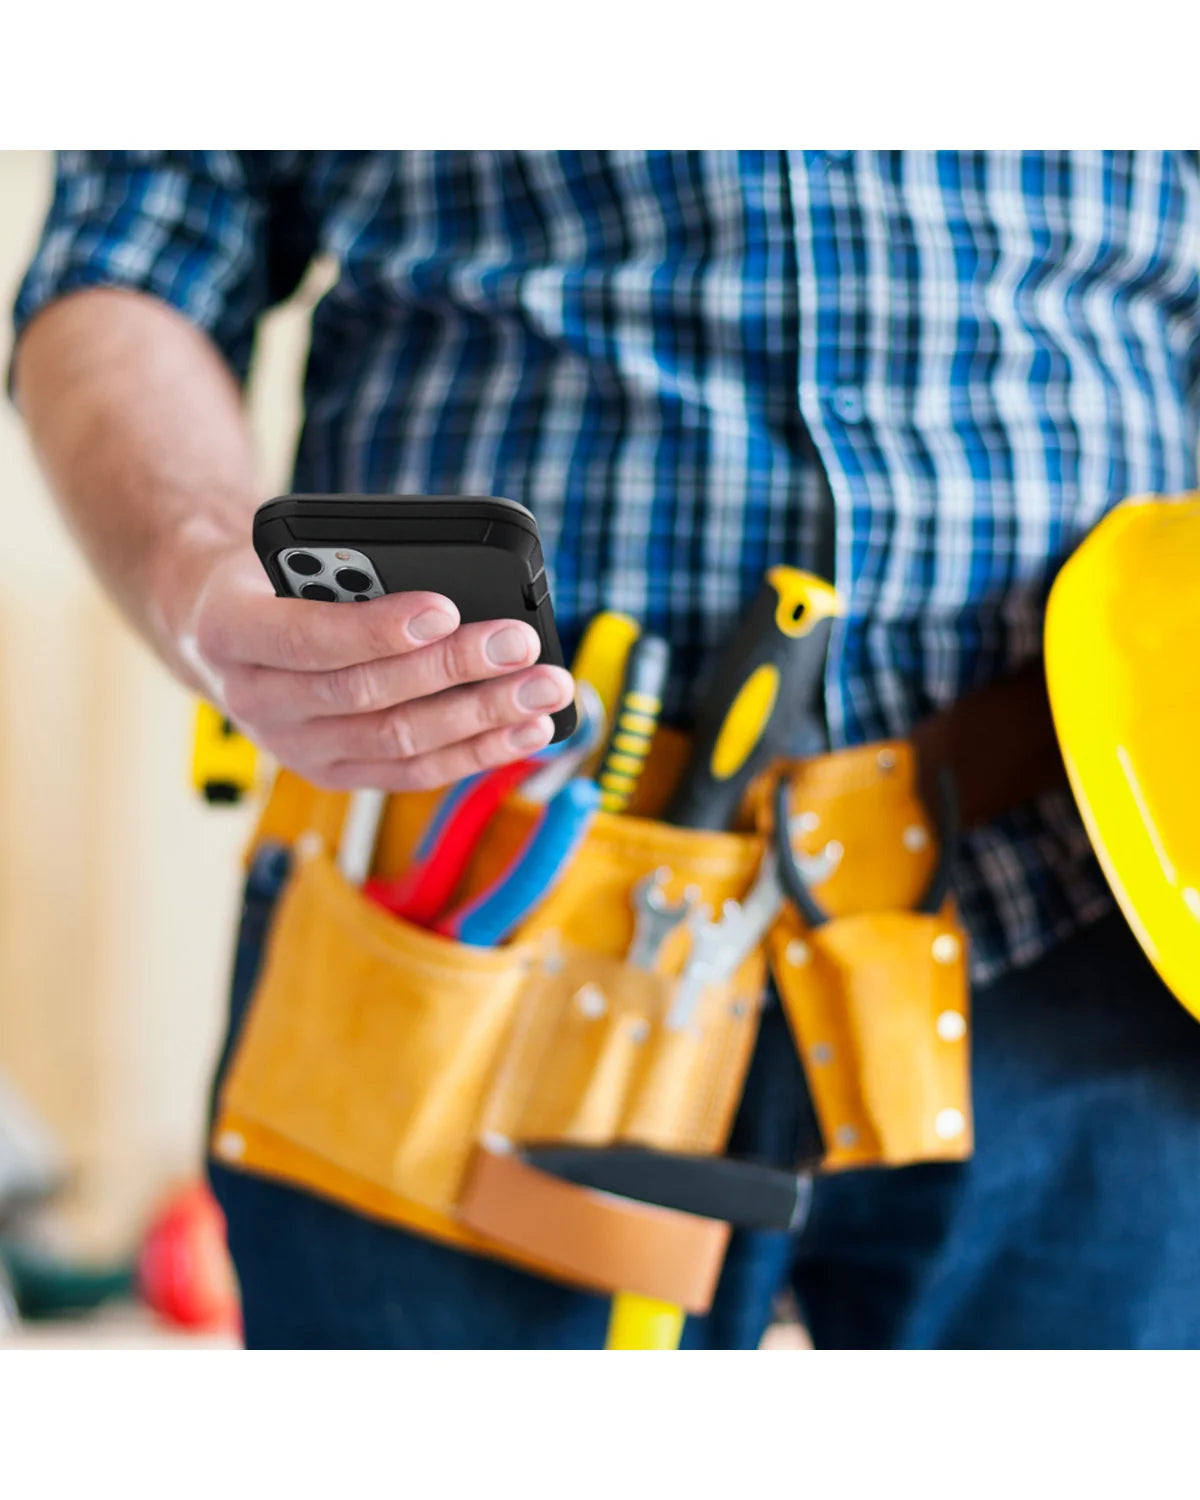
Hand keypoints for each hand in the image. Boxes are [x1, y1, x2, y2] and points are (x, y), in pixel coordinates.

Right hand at [173, 548, 575, 790]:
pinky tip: (527, 730)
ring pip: (399, 742)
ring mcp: (295, 748)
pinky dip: (477, 752)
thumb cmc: (272, 577)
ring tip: (544, 690)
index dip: (379, 628)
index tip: (446, 608)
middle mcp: (255, 702)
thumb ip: (350, 570)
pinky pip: (413, 772)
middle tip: (519, 643)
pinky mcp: (336, 774)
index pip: (310, 638)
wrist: (220, 631)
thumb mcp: (289, 552)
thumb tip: (451, 596)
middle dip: (454, 668)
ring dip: (482, 717)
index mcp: (230, 632)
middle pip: (368, 695)